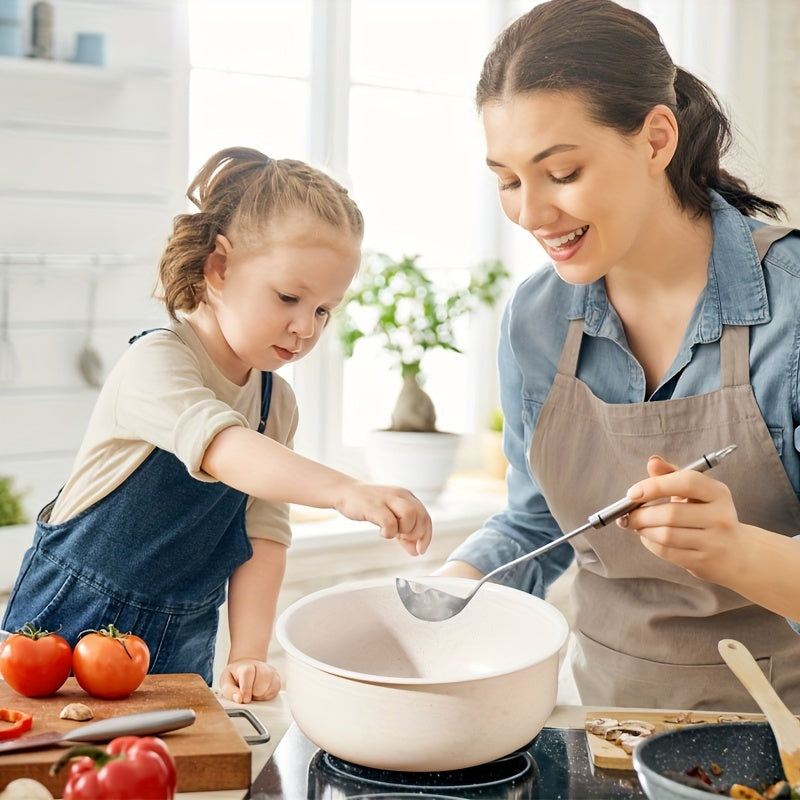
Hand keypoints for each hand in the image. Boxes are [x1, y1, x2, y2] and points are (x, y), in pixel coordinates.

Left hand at [219, 659, 280, 703]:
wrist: (246, 668)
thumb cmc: (235, 676)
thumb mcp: (226, 682)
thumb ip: (230, 691)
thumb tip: (239, 699)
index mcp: (246, 666)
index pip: (248, 673)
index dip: (246, 689)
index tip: (244, 699)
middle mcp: (261, 666)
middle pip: (261, 683)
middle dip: (253, 694)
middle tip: (247, 693)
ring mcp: (271, 672)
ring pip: (270, 687)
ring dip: (261, 695)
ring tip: (253, 692)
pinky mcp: (277, 679)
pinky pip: (275, 691)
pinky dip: (267, 696)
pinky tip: (260, 692)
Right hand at [335, 483, 432, 555]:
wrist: (346, 492)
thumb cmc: (369, 505)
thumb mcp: (391, 516)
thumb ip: (405, 532)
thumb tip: (416, 551)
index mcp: (406, 496)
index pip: (425, 517)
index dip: (426, 536)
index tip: (420, 549)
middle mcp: (400, 495)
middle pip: (421, 516)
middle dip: (416, 534)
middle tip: (403, 540)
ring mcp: (387, 499)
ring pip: (410, 515)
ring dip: (404, 531)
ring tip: (393, 532)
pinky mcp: (374, 506)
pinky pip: (390, 523)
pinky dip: (388, 533)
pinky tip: (381, 532)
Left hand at [615, 453, 748, 581]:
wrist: (739, 554)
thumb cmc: (710, 516)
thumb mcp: (697, 492)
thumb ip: (672, 475)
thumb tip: (652, 462)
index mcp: (718, 493)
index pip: (686, 482)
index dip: (655, 485)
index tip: (633, 492)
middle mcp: (720, 516)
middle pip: (670, 513)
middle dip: (641, 514)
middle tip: (628, 514)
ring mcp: (714, 542)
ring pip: (666, 535)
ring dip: (643, 530)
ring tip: (637, 525)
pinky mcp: (704, 562)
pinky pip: (667, 552)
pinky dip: (650, 543)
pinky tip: (648, 538)